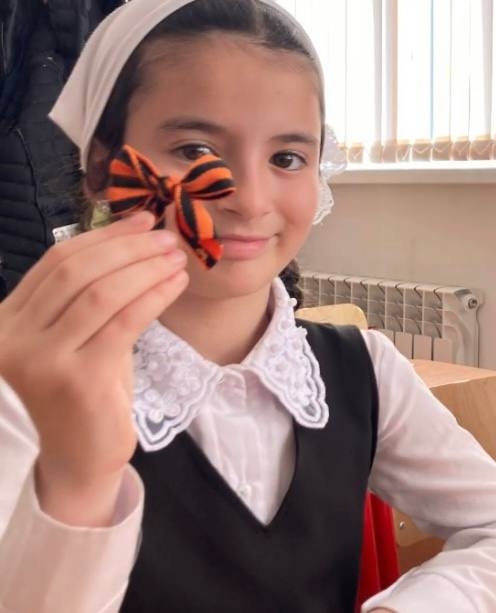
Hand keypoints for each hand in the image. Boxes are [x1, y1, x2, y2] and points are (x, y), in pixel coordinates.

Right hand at [0, 212, 188, 525]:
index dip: (102, 236)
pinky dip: (153, 296)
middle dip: (127, 248)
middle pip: (76, 272)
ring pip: (100, 293)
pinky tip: (175, 285)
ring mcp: (41, 358)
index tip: (141, 220)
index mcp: (6, 320)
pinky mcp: (76, 378)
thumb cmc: (83, 394)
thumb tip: (132, 237)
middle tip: (167, 236)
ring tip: (177, 257)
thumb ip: (88, 295)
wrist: (79, 458)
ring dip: (145, 268)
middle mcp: (13, 337)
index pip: (56, 262)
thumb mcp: (76, 337)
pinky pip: (122, 322)